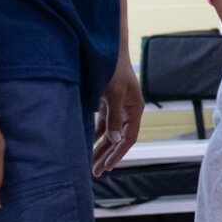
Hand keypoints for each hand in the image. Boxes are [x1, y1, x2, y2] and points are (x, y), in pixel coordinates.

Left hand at [92, 54, 144, 175]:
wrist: (106, 48)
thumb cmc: (114, 68)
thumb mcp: (115, 93)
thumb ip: (114, 117)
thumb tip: (115, 140)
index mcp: (135, 108)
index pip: (130, 137)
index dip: (119, 153)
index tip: (107, 167)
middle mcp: (128, 110)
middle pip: (119, 139)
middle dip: (108, 155)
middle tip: (96, 172)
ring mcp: (117, 107)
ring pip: (110, 133)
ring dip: (101, 148)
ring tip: (91, 164)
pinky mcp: (106, 103)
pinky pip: (101, 124)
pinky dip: (94, 135)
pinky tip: (86, 145)